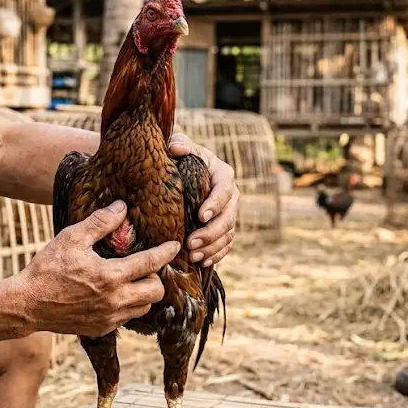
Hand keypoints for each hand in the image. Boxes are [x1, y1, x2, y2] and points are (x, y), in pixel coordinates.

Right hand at [20, 200, 179, 336]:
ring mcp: (109, 318)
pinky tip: (116, 294)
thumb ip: (100, 222)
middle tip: (145, 266)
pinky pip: (127, 319)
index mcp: (110, 276)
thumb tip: (122, 207)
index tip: (175, 245)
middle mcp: (115, 301)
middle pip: (156, 292)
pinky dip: (129, 306)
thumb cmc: (47, 268)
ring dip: (144, 294)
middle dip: (156, 277)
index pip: (150, 263)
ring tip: (132, 280)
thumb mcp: (72, 238)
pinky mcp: (101, 329)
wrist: (27, 304)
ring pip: (144, 308)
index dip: (166, 252)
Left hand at [168, 134, 238, 266]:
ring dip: (212, 248)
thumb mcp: (180, 146)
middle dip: (210, 233)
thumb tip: (177, 148)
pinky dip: (216, 255)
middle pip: (228, 217)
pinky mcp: (223, 228)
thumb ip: (180, 144)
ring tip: (193, 256)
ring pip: (228, 235)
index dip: (215, 204)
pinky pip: (226, 245)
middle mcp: (230, 196)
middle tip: (190, 243)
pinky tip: (202, 263)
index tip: (200, 216)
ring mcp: (228, 214)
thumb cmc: (182, 157)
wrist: (184, 171)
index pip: (223, 190)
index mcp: (222, 175)